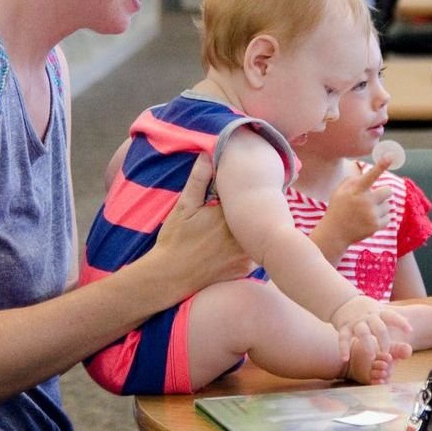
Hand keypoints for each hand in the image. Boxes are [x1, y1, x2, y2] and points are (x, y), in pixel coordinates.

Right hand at [148, 154, 251, 293]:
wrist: (170, 276)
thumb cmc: (175, 239)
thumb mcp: (184, 206)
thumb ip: (199, 180)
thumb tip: (208, 154)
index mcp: (230, 216)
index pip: (251, 199)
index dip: (252, 194)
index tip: (253, 188)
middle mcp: (242, 235)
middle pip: (261, 218)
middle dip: (258, 211)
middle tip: (258, 205)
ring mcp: (246, 254)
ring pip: (262, 237)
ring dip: (258, 230)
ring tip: (254, 224)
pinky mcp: (246, 269)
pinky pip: (257, 255)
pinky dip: (254, 249)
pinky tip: (246, 245)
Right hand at [321, 157, 395, 246]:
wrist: (335, 233)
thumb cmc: (338, 208)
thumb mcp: (339, 191)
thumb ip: (352, 180)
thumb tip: (366, 174)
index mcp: (356, 190)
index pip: (370, 175)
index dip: (381, 165)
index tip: (390, 156)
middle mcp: (365, 201)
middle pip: (388, 191)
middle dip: (383, 193)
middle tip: (373, 199)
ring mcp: (371, 214)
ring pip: (388, 205)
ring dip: (381, 207)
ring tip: (366, 212)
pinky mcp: (375, 226)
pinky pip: (388, 218)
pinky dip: (381, 219)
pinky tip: (369, 221)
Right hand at [330, 294, 411, 359]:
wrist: (342, 301)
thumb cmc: (365, 310)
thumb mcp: (379, 310)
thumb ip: (391, 317)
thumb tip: (410, 322)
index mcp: (378, 313)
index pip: (392, 316)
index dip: (401, 323)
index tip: (410, 331)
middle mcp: (368, 317)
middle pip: (378, 327)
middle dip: (384, 340)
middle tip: (387, 352)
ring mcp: (356, 322)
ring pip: (363, 333)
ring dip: (367, 344)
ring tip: (372, 356)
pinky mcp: (343, 327)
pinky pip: (343, 338)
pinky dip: (343, 348)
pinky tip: (345, 359)